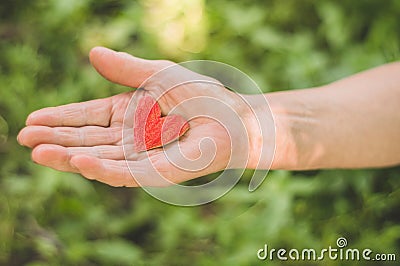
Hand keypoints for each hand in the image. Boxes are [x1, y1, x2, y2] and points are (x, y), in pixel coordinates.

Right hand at [17, 47, 263, 186]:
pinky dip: (101, 168)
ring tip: (38, 151)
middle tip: (24, 138)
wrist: (236, 116)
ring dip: (69, 156)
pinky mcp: (159, 173)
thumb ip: (126, 68)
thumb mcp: (158, 75)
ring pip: (100, 160)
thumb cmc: (203, 95)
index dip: (61, 119)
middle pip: (88, 141)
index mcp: (130, 116)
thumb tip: (92, 52)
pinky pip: (126, 173)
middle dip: (57, 140)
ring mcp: (144, 158)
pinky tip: (78, 160)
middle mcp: (132, 139)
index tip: (33, 119)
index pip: (89, 118)